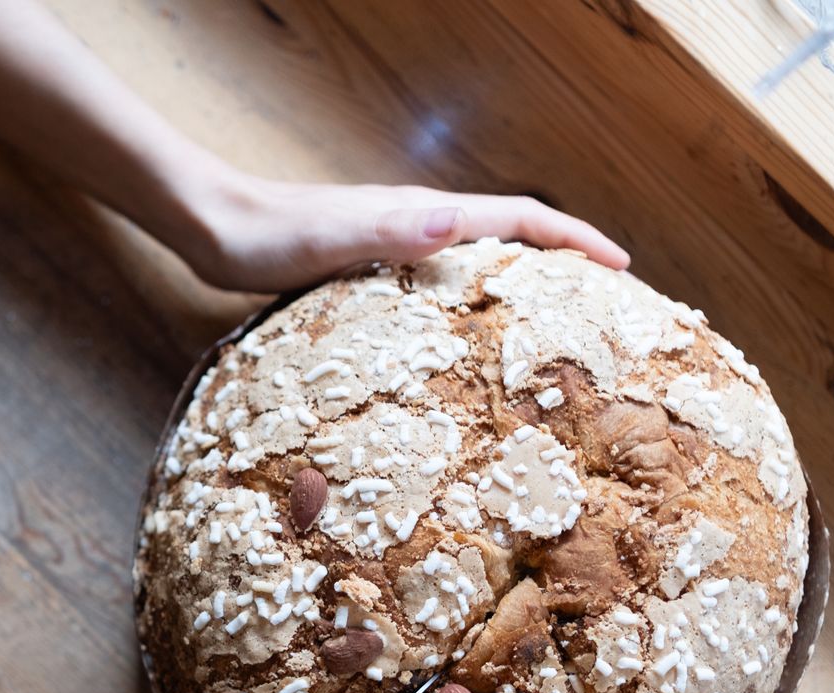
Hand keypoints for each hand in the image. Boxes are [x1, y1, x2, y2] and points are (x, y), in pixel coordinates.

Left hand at [173, 169, 630, 293]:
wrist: (212, 225)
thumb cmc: (265, 235)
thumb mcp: (330, 239)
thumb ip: (392, 230)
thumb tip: (456, 222)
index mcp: (421, 216)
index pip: (519, 220)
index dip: (573, 241)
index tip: (621, 266)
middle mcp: (415, 224)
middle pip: (510, 236)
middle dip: (563, 260)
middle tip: (606, 302)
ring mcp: (393, 243)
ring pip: (477, 259)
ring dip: (521, 280)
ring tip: (554, 324)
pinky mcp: (368, 265)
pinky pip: (440, 280)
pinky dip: (470, 299)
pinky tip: (463, 334)